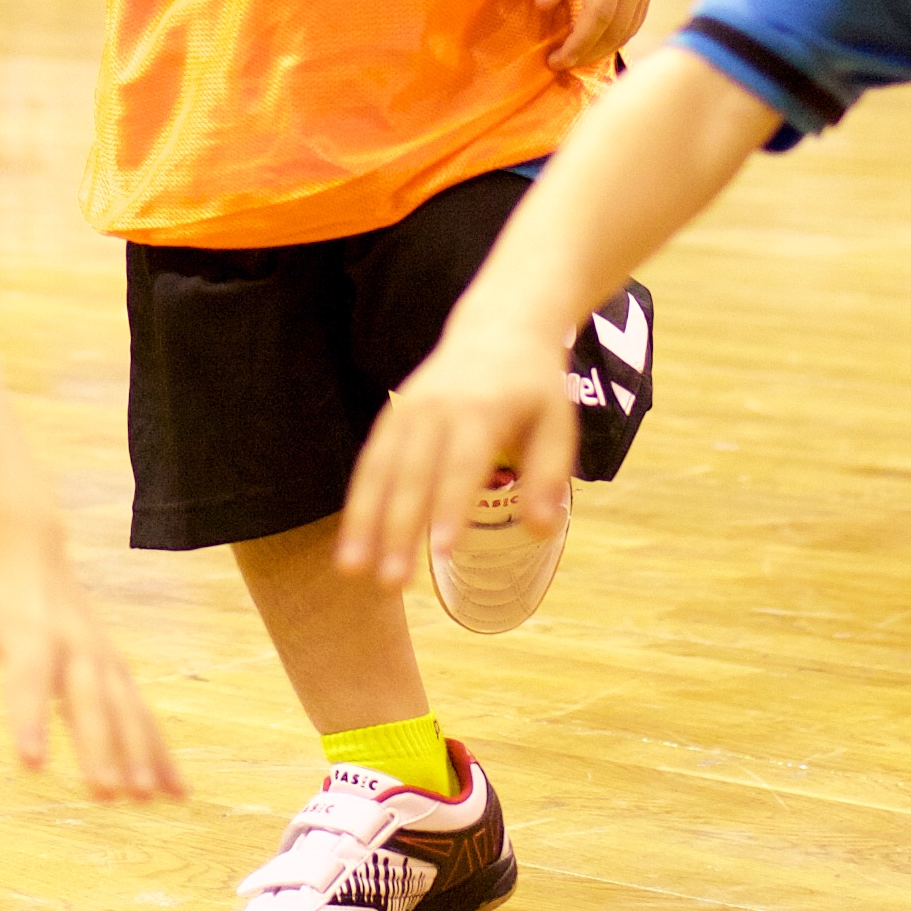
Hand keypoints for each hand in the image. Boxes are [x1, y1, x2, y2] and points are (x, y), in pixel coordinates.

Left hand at [0, 520, 185, 802]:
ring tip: (148, 801)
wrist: (19, 541)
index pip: (27, 678)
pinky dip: (160, 750)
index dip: (28, 717)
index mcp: (25, 630)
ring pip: (126, 707)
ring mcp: (99, 654)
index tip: (31, 762)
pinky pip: (142, 712)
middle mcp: (71, 642)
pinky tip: (174, 794)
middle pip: (88, 698)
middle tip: (107, 796)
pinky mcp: (115, 667)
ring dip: (140, 753)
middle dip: (100, 746)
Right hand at [337, 306, 588, 582]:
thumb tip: (540, 532)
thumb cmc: (533, 387)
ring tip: (352, 570)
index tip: (442, 552)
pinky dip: (357, 503)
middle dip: (399, 530)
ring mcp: (408, 410)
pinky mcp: (392, 415)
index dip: (451, 508)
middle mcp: (437, 408)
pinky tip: (352, 543)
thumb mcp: (558, 423)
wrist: (499, 328)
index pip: (462, 465)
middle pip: (413, 474)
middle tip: (392, 582)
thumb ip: (549, 476)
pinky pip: (369, 462)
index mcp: (482, 409)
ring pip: (379, 470)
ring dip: (363, 522)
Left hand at [531, 0, 652, 70]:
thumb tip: (544, 6)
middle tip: (558, 63)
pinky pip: (635, 22)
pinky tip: (593, 42)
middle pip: (616, 30)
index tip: (555, 59)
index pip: (598, 16)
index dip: (578, 44)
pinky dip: (615, 38)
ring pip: (628, 30)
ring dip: (601, 50)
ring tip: (572, 57)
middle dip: (587, 53)